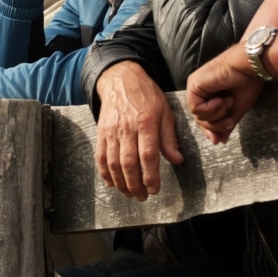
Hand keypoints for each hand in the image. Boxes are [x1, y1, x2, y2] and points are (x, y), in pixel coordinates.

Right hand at [95, 62, 183, 200]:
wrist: (121, 79)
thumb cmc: (147, 96)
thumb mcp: (166, 113)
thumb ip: (169, 138)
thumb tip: (177, 160)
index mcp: (146, 123)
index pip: (148, 155)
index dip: (150, 176)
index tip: (154, 189)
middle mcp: (126, 129)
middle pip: (128, 163)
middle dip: (135, 184)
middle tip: (142, 196)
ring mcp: (111, 131)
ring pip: (112, 162)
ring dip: (120, 181)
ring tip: (128, 193)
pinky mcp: (100, 131)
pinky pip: (100, 155)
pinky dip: (104, 171)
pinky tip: (111, 182)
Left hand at [187, 43, 264, 143]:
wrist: (250, 68)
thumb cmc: (246, 83)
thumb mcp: (235, 109)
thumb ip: (225, 124)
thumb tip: (219, 141)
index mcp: (207, 95)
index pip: (203, 118)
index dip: (210, 130)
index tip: (219, 139)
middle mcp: (198, 90)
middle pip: (199, 119)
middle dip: (216, 124)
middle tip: (230, 120)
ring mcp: (194, 87)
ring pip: (197, 116)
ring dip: (216, 114)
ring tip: (228, 103)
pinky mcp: (194, 85)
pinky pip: (196, 108)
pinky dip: (212, 108)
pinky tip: (222, 99)